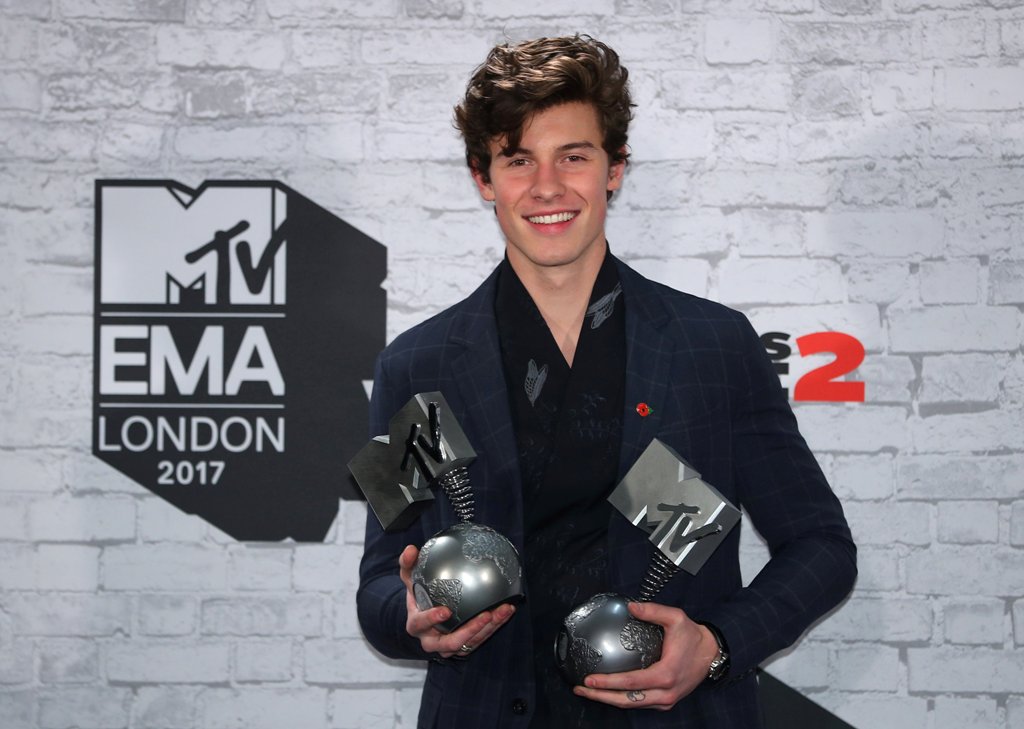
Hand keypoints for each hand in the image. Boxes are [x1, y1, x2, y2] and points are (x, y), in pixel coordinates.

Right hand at [399, 544, 515, 658]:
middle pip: (450, 643)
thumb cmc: (419, 595)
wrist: (425, 616)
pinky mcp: (463, 647)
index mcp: (416, 625)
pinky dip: (494, 626)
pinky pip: (480, 639)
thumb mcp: (410, 580)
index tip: (446, 610)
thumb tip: (410, 549)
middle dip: (470, 630)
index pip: (421, 623)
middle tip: (485, 615)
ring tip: (502, 610)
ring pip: (469, 643)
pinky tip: (506, 611)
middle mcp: (432, 641)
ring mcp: (448, 647)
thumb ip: (408, 564)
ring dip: (488, 628)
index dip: (432, 618)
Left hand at [573, 601, 718, 710]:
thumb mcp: (676, 618)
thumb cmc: (693, 637)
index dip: (607, 682)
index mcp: (666, 674)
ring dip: (608, 699)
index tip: (588, 679)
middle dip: (600, 697)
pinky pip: (640, 703)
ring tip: (588, 691)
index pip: (630, 683)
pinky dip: (621, 698)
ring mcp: (665, 700)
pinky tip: (607, 691)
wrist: (712, 654)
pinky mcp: (665, 702)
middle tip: (580, 689)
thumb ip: (652, 611)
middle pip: (626, 700)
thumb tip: (631, 607)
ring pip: (631, 705)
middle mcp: (665, 692)